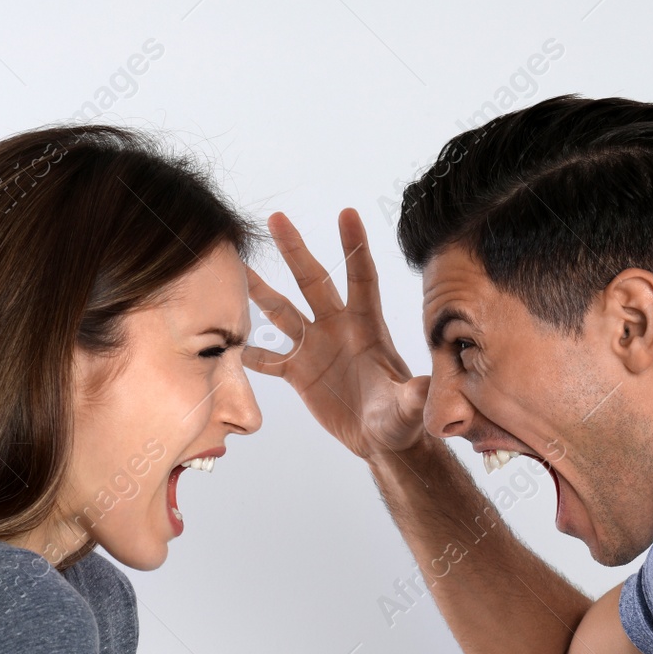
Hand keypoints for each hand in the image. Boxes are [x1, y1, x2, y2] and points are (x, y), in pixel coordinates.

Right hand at [244, 208, 430, 462]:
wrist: (381, 439)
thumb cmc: (401, 420)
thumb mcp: (408, 407)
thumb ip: (413, 395)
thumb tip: (426, 388)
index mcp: (367, 327)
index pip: (362, 278)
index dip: (354, 247)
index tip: (347, 213)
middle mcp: (338, 328)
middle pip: (313, 281)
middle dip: (295, 249)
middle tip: (276, 217)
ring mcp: (315, 347)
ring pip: (282, 310)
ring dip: (259, 290)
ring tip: (236, 266)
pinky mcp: (299, 372)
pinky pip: (268, 358)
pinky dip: (248, 352)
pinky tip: (226, 341)